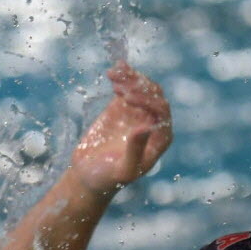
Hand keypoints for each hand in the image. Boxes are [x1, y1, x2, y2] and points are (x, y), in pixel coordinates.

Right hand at [68, 63, 171, 194]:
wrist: (88, 175)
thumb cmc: (108, 179)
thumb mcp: (123, 170)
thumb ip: (136, 151)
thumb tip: (146, 127)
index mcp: (161, 138)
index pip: (162, 111)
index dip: (148, 101)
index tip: (127, 98)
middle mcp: (154, 122)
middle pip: (153, 95)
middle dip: (138, 86)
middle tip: (120, 86)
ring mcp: (138, 112)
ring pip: (140, 87)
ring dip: (129, 78)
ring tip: (114, 73)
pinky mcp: (123, 106)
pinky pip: (126, 87)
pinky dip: (121, 77)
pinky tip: (113, 70)